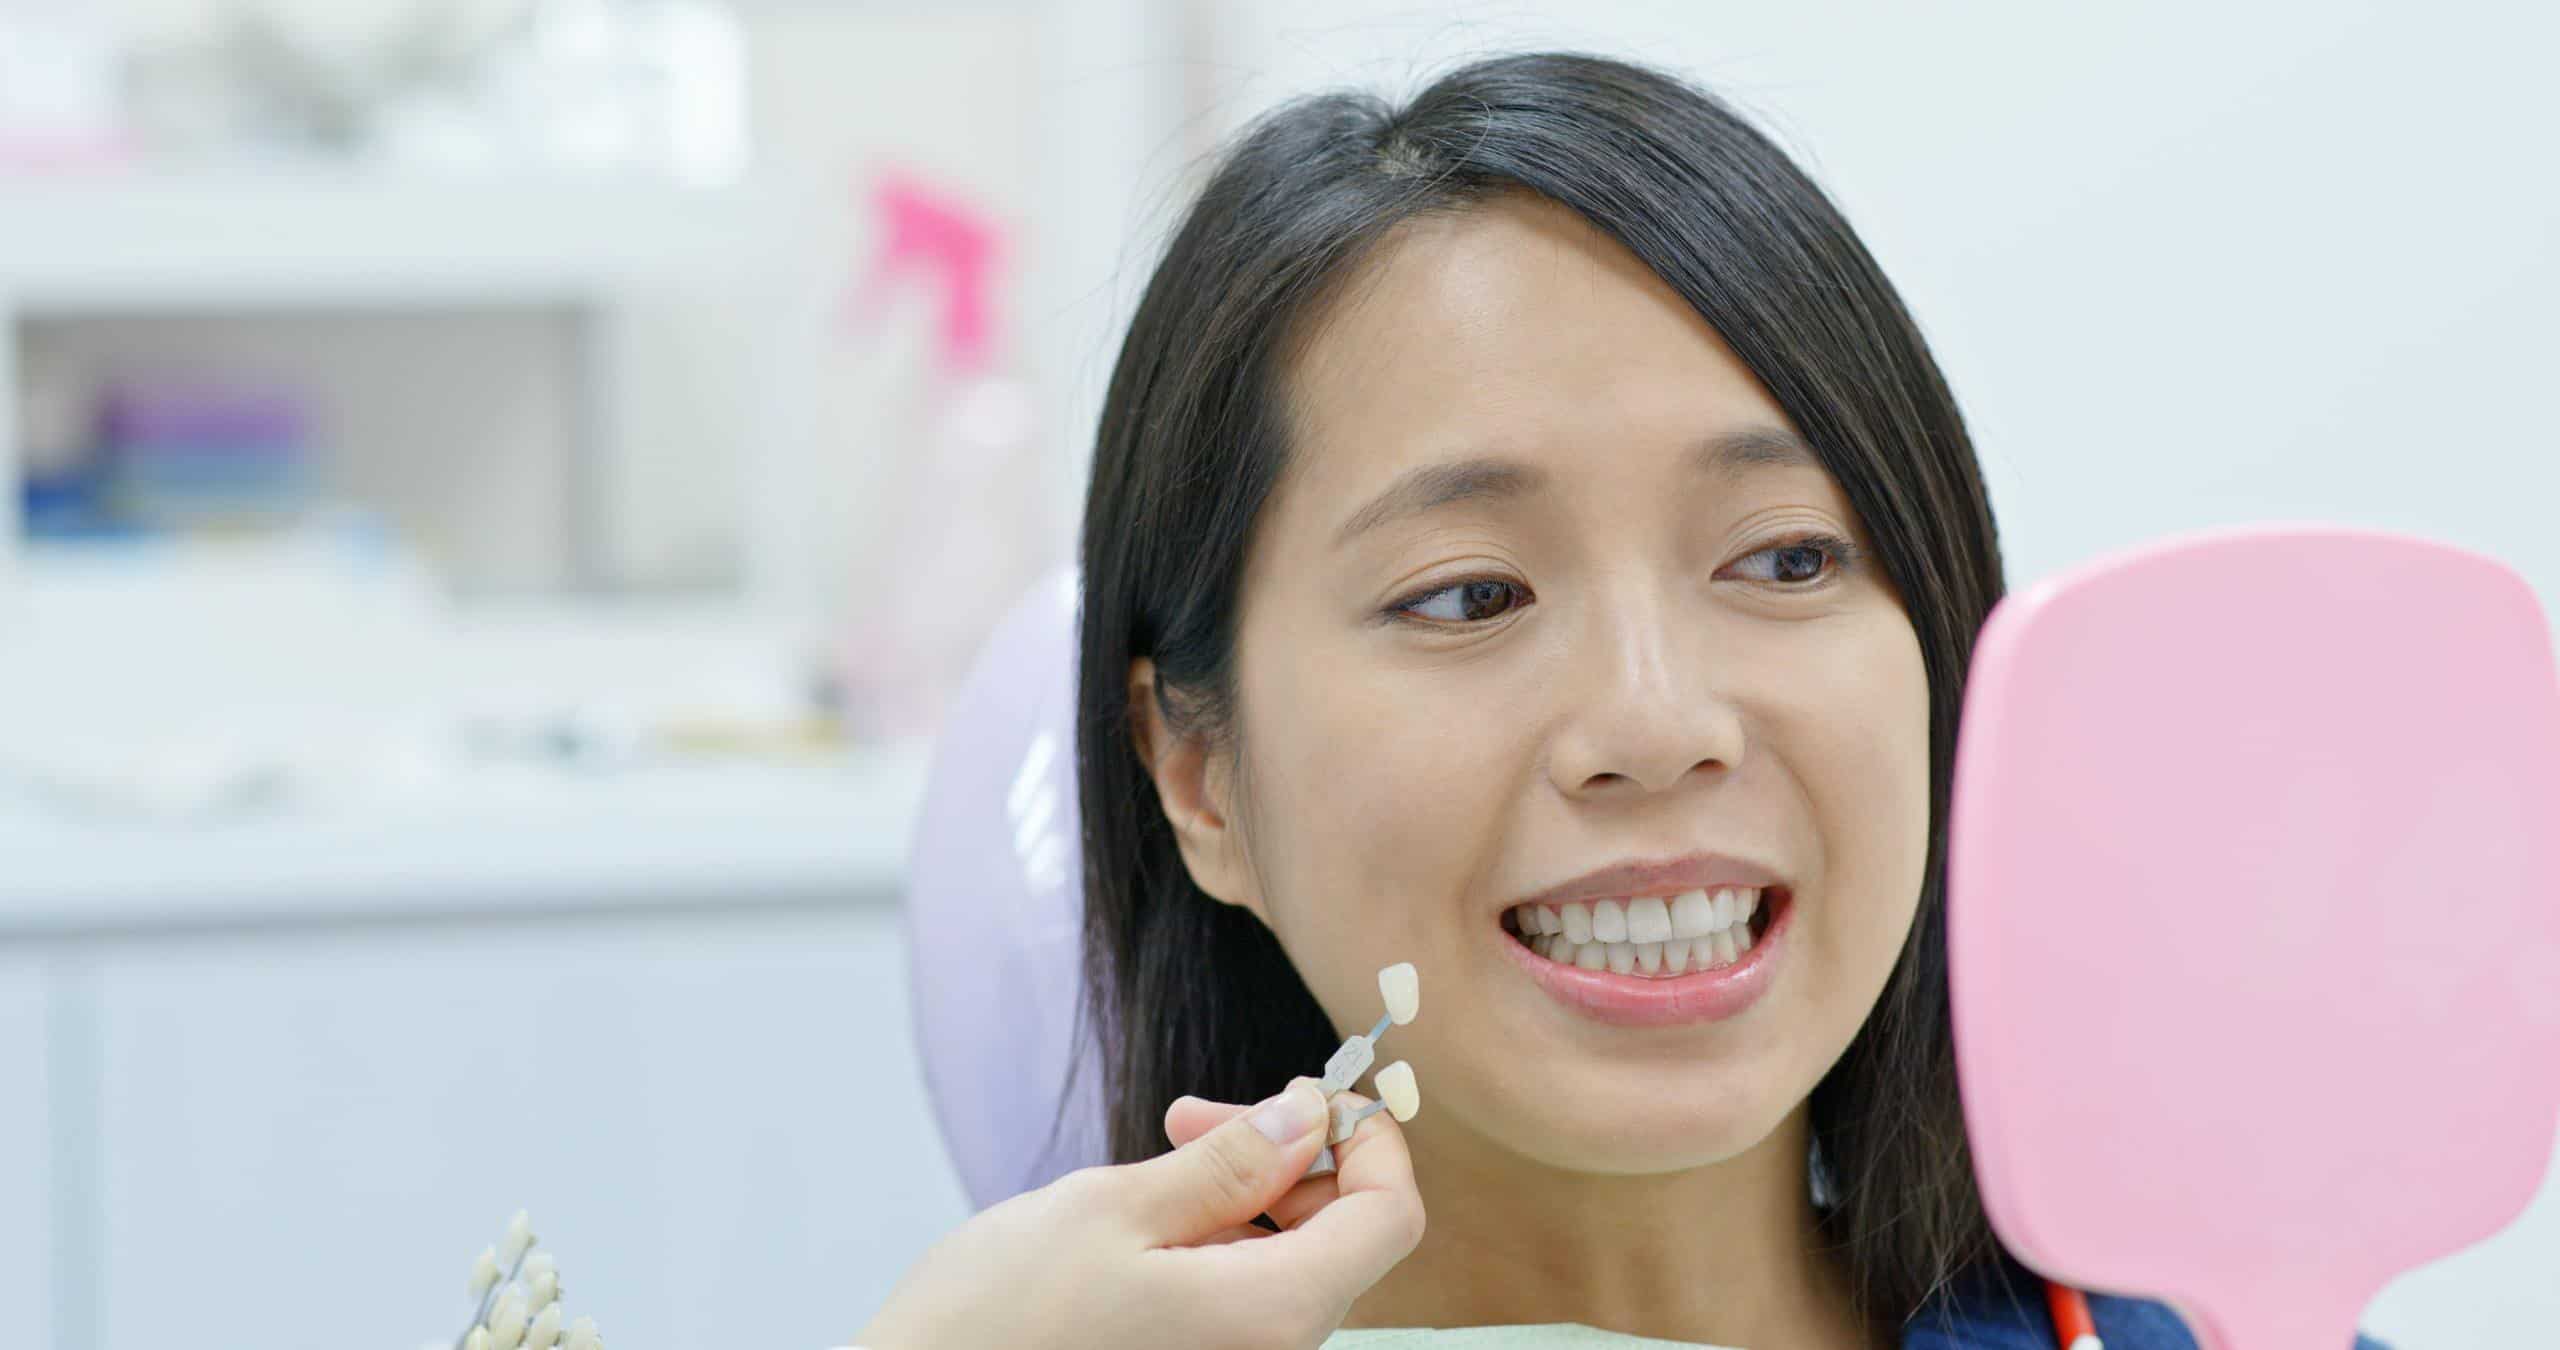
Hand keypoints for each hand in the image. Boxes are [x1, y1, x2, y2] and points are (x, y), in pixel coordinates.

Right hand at [856, 1078, 1424, 1349]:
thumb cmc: (996, 1321)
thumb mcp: (1113, 1210)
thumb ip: (1228, 1165)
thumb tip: (1312, 1116)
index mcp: (1272, 1315)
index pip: (1392, 1216)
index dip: (1370, 1139)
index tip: (1309, 1090)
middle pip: (1344, 1233)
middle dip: (1289, 1154)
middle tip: (1192, 1115)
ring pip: (1293, 1258)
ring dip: (1246, 1190)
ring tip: (1160, 1156)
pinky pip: (1248, 1293)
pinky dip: (1219, 1238)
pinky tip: (1150, 1214)